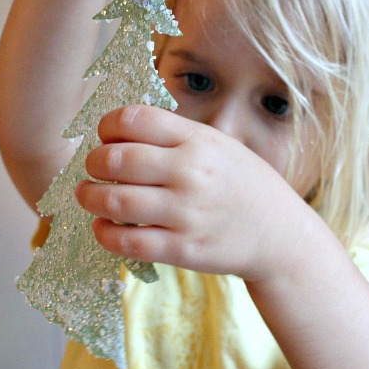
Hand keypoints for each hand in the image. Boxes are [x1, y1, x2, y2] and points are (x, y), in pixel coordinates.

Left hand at [75, 105, 305, 280]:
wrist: (280, 233)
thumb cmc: (244, 184)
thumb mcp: (219, 145)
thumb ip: (175, 136)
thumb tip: (121, 131)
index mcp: (197, 140)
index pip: (135, 119)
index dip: (108, 125)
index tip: (105, 134)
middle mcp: (189, 172)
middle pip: (116, 159)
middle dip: (93, 162)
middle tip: (93, 167)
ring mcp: (185, 213)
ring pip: (115, 202)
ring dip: (89, 197)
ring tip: (87, 195)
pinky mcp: (182, 249)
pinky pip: (128, 242)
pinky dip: (104, 234)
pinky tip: (103, 227)